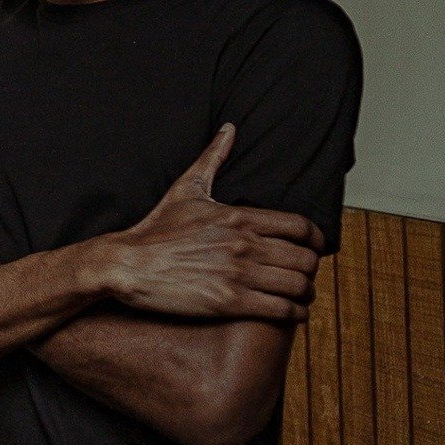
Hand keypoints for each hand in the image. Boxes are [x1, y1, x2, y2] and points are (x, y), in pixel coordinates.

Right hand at [98, 124, 321, 320]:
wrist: (127, 263)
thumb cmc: (155, 229)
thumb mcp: (185, 189)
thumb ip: (213, 158)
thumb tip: (229, 129)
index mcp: (238, 217)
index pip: (301, 227)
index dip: (317, 240)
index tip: (315, 247)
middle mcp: (243, 244)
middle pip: (306, 259)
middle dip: (310, 268)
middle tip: (304, 273)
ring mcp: (238, 275)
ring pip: (299, 285)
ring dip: (306, 293)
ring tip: (300, 295)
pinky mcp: (230, 303)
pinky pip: (282, 310)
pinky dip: (295, 314)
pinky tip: (291, 313)